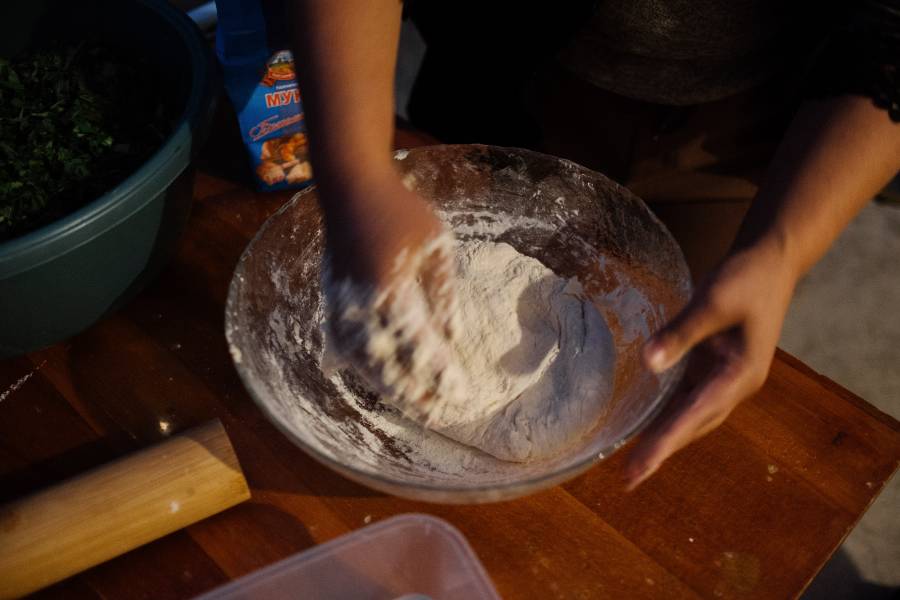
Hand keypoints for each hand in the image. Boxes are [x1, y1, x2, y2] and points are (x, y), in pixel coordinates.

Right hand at [320, 171, 464, 418]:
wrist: (350, 188)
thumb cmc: (401, 211)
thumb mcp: (436, 247)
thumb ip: (444, 296)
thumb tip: (453, 339)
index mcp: (391, 290)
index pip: (419, 346)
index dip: (440, 374)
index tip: (460, 395)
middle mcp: (361, 307)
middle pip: (388, 365)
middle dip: (415, 394)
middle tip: (439, 415)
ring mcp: (340, 308)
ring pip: (363, 364)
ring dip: (389, 388)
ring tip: (414, 404)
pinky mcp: (330, 305)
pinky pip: (343, 349)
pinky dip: (362, 369)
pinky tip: (377, 382)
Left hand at [625, 238, 798, 488]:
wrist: (771, 260)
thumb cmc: (745, 278)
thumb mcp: (712, 301)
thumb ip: (681, 333)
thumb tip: (648, 363)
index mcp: (741, 375)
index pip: (695, 416)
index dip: (665, 442)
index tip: (641, 468)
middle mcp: (735, 384)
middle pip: (693, 424)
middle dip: (662, 450)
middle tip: (630, 478)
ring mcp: (726, 376)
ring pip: (690, 414)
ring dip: (664, 436)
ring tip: (634, 463)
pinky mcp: (715, 364)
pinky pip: (687, 395)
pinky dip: (667, 412)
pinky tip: (645, 423)